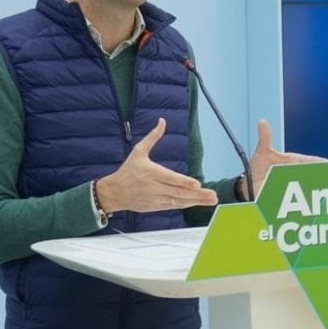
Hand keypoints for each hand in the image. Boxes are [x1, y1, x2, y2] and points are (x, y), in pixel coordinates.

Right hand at [96, 118, 217, 213]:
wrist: (114, 192)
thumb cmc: (128, 170)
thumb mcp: (138, 151)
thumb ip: (153, 137)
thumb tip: (162, 121)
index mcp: (151, 173)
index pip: (171, 178)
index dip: (184, 182)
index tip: (197, 184)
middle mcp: (154, 187)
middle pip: (179, 192)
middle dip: (197, 194)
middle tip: (213, 195)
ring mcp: (155, 199)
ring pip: (178, 201)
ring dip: (196, 201)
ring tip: (211, 200)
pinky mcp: (155, 207)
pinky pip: (173, 206)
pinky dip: (186, 204)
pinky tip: (197, 203)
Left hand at [242, 119, 325, 198]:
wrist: (248, 187)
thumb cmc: (257, 170)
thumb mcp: (261, 154)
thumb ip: (265, 138)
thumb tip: (262, 122)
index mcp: (294, 160)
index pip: (312, 161)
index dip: (321, 163)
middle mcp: (296, 172)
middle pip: (313, 174)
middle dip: (322, 176)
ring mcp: (294, 184)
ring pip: (310, 186)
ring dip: (316, 188)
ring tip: (324, 189)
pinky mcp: (290, 196)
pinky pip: (303, 198)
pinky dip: (309, 200)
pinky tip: (314, 201)